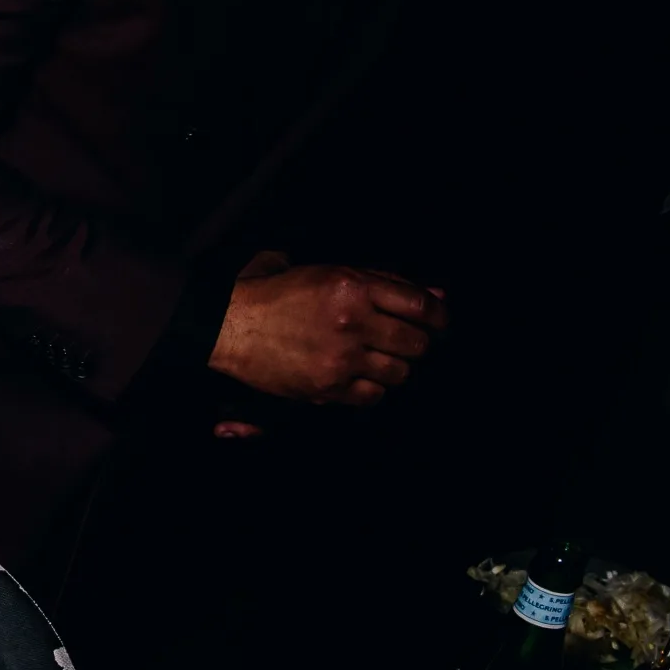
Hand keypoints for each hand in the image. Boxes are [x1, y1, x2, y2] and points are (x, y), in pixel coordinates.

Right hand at [208, 257, 447, 405]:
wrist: (230, 326)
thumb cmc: (279, 294)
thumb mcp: (331, 273)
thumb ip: (386, 282)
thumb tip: (437, 296)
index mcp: (354, 287)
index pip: (422, 306)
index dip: (439, 317)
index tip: (438, 323)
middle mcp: (353, 323)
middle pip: (417, 343)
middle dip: (415, 343)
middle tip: (401, 341)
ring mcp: (341, 360)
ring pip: (400, 373)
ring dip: (394, 367)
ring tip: (376, 360)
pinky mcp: (328, 388)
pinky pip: (374, 396)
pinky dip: (373, 389)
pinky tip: (359, 378)